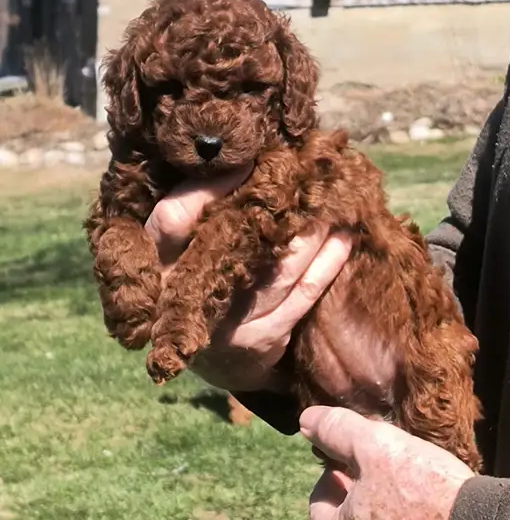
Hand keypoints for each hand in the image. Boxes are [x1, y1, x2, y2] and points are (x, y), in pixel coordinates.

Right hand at [145, 171, 351, 391]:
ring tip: (333, 200)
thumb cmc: (197, 285)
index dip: (207, 187)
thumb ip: (196, 214)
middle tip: (304, 174)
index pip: (172, 217)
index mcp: (157, 264)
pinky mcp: (262, 339)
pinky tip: (343, 238)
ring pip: (279, 269)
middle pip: (235, 242)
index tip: (247, 163)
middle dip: (274, 206)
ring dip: (312, 232)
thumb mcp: (178, 251)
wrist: (216, 360)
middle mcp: (186, 296)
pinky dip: (327, 263)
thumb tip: (243, 160)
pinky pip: (302, 294)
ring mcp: (226, 323)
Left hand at [300, 405, 475, 519]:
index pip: (320, 498)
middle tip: (388, 469)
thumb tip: (307, 421)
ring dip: (386, 519)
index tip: (362, 455)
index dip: (338, 470)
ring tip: (412, 491)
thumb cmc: (424, 489)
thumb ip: (335, 430)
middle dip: (360, 494)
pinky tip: (432, 519)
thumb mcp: (375, 445)